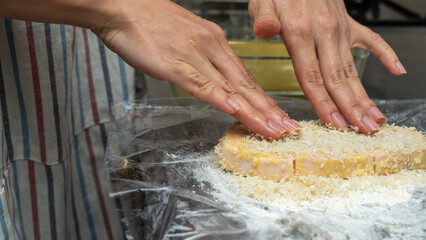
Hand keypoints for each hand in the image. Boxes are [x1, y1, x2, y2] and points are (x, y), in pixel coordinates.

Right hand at [91, 0, 299, 138]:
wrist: (122, 5)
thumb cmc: (151, 23)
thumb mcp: (187, 39)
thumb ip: (203, 59)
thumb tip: (215, 79)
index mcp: (215, 43)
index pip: (245, 77)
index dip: (264, 100)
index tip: (279, 116)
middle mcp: (211, 48)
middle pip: (244, 85)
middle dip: (268, 110)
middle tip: (288, 129)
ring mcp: (193, 55)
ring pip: (228, 88)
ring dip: (252, 111)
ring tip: (271, 129)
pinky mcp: (173, 63)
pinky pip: (199, 83)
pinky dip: (218, 98)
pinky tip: (233, 110)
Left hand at [249, 0, 404, 133]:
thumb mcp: (263, 1)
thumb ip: (264, 18)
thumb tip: (265, 30)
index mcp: (300, 33)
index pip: (312, 76)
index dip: (323, 103)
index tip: (333, 123)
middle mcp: (324, 33)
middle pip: (337, 78)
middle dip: (350, 108)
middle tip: (363, 130)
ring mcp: (340, 29)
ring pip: (352, 68)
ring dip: (364, 95)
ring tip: (374, 117)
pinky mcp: (349, 23)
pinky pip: (372, 40)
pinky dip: (386, 55)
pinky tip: (396, 71)